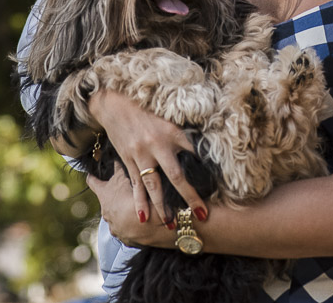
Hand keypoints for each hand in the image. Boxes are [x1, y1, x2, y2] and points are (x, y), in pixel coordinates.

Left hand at [87, 165, 174, 248]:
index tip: (92, 171)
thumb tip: (119, 155)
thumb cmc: (142, 196)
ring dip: (127, 212)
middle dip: (117, 195)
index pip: (93, 182)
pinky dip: (136, 225)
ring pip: (119, 217)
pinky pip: (131, 230)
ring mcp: (116, 229)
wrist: (156, 225)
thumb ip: (124, 167)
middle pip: (108, 201)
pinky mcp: (128, 240)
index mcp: (105, 195)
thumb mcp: (133, 176)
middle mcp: (106, 214)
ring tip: (142, 207)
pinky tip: (148, 220)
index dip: (92, 176)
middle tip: (128, 188)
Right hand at [89, 88, 207, 227]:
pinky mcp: (128, 160)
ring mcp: (141, 154)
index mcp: (172, 132)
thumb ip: (183, 138)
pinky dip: (139, 202)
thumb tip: (202, 157)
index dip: (205, 170)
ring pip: (154, 185)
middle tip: (200, 215)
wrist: (115, 107)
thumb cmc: (147, 114)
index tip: (218, 188)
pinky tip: (143, 218)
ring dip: (163, 207)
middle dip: (189, 197)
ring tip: (171, 225)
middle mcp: (157, 144)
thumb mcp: (168, 120)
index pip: (193, 154)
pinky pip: (135, 185)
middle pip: (176, 175)